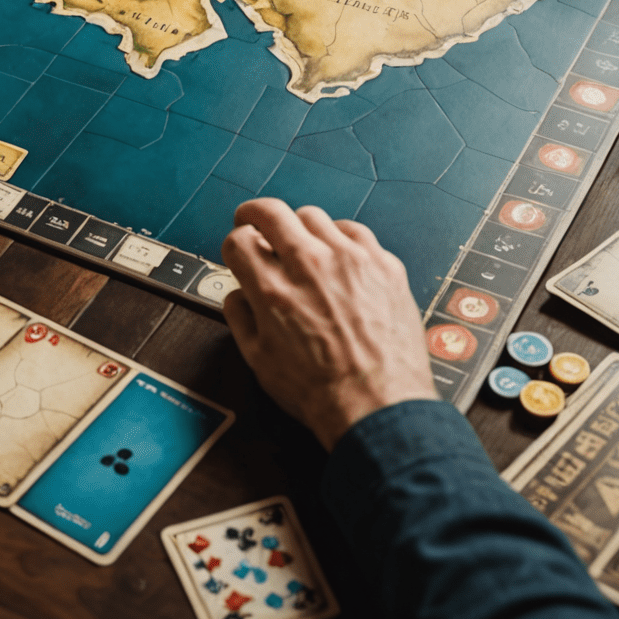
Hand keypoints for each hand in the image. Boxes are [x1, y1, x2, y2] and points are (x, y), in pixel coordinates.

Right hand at [221, 199, 434, 449]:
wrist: (379, 407)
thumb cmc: (321, 391)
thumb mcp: (260, 362)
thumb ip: (240, 319)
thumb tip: (236, 295)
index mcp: (273, 290)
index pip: (240, 238)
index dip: (235, 243)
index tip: (240, 249)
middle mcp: (310, 266)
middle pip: (271, 212)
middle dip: (254, 214)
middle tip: (254, 220)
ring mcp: (350, 260)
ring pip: (313, 216)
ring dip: (299, 228)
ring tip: (302, 246)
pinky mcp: (383, 264)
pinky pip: (355, 231)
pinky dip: (340, 238)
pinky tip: (339, 256)